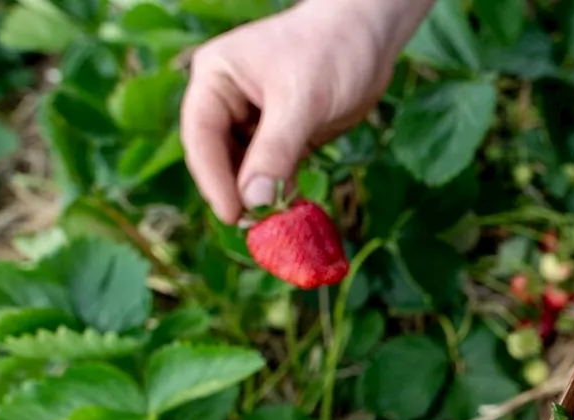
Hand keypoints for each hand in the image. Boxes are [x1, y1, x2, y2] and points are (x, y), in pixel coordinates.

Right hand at [180, 0, 431, 224]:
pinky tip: (293, 211)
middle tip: (256, 230)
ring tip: (276, 226)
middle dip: (236, 192)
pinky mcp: (283, 135)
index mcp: (215, 79)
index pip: (201, 136)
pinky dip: (281, 191)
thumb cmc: (332, 50)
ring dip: (259, 197)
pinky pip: (274, 170)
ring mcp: (255, 119)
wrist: (372, 35)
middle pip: (219, 157)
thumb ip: (276, 149)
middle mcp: (227, 100)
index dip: (213, 179)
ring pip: (246, 168)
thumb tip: (253, 201)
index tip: (233, 214)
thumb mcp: (302, 99)